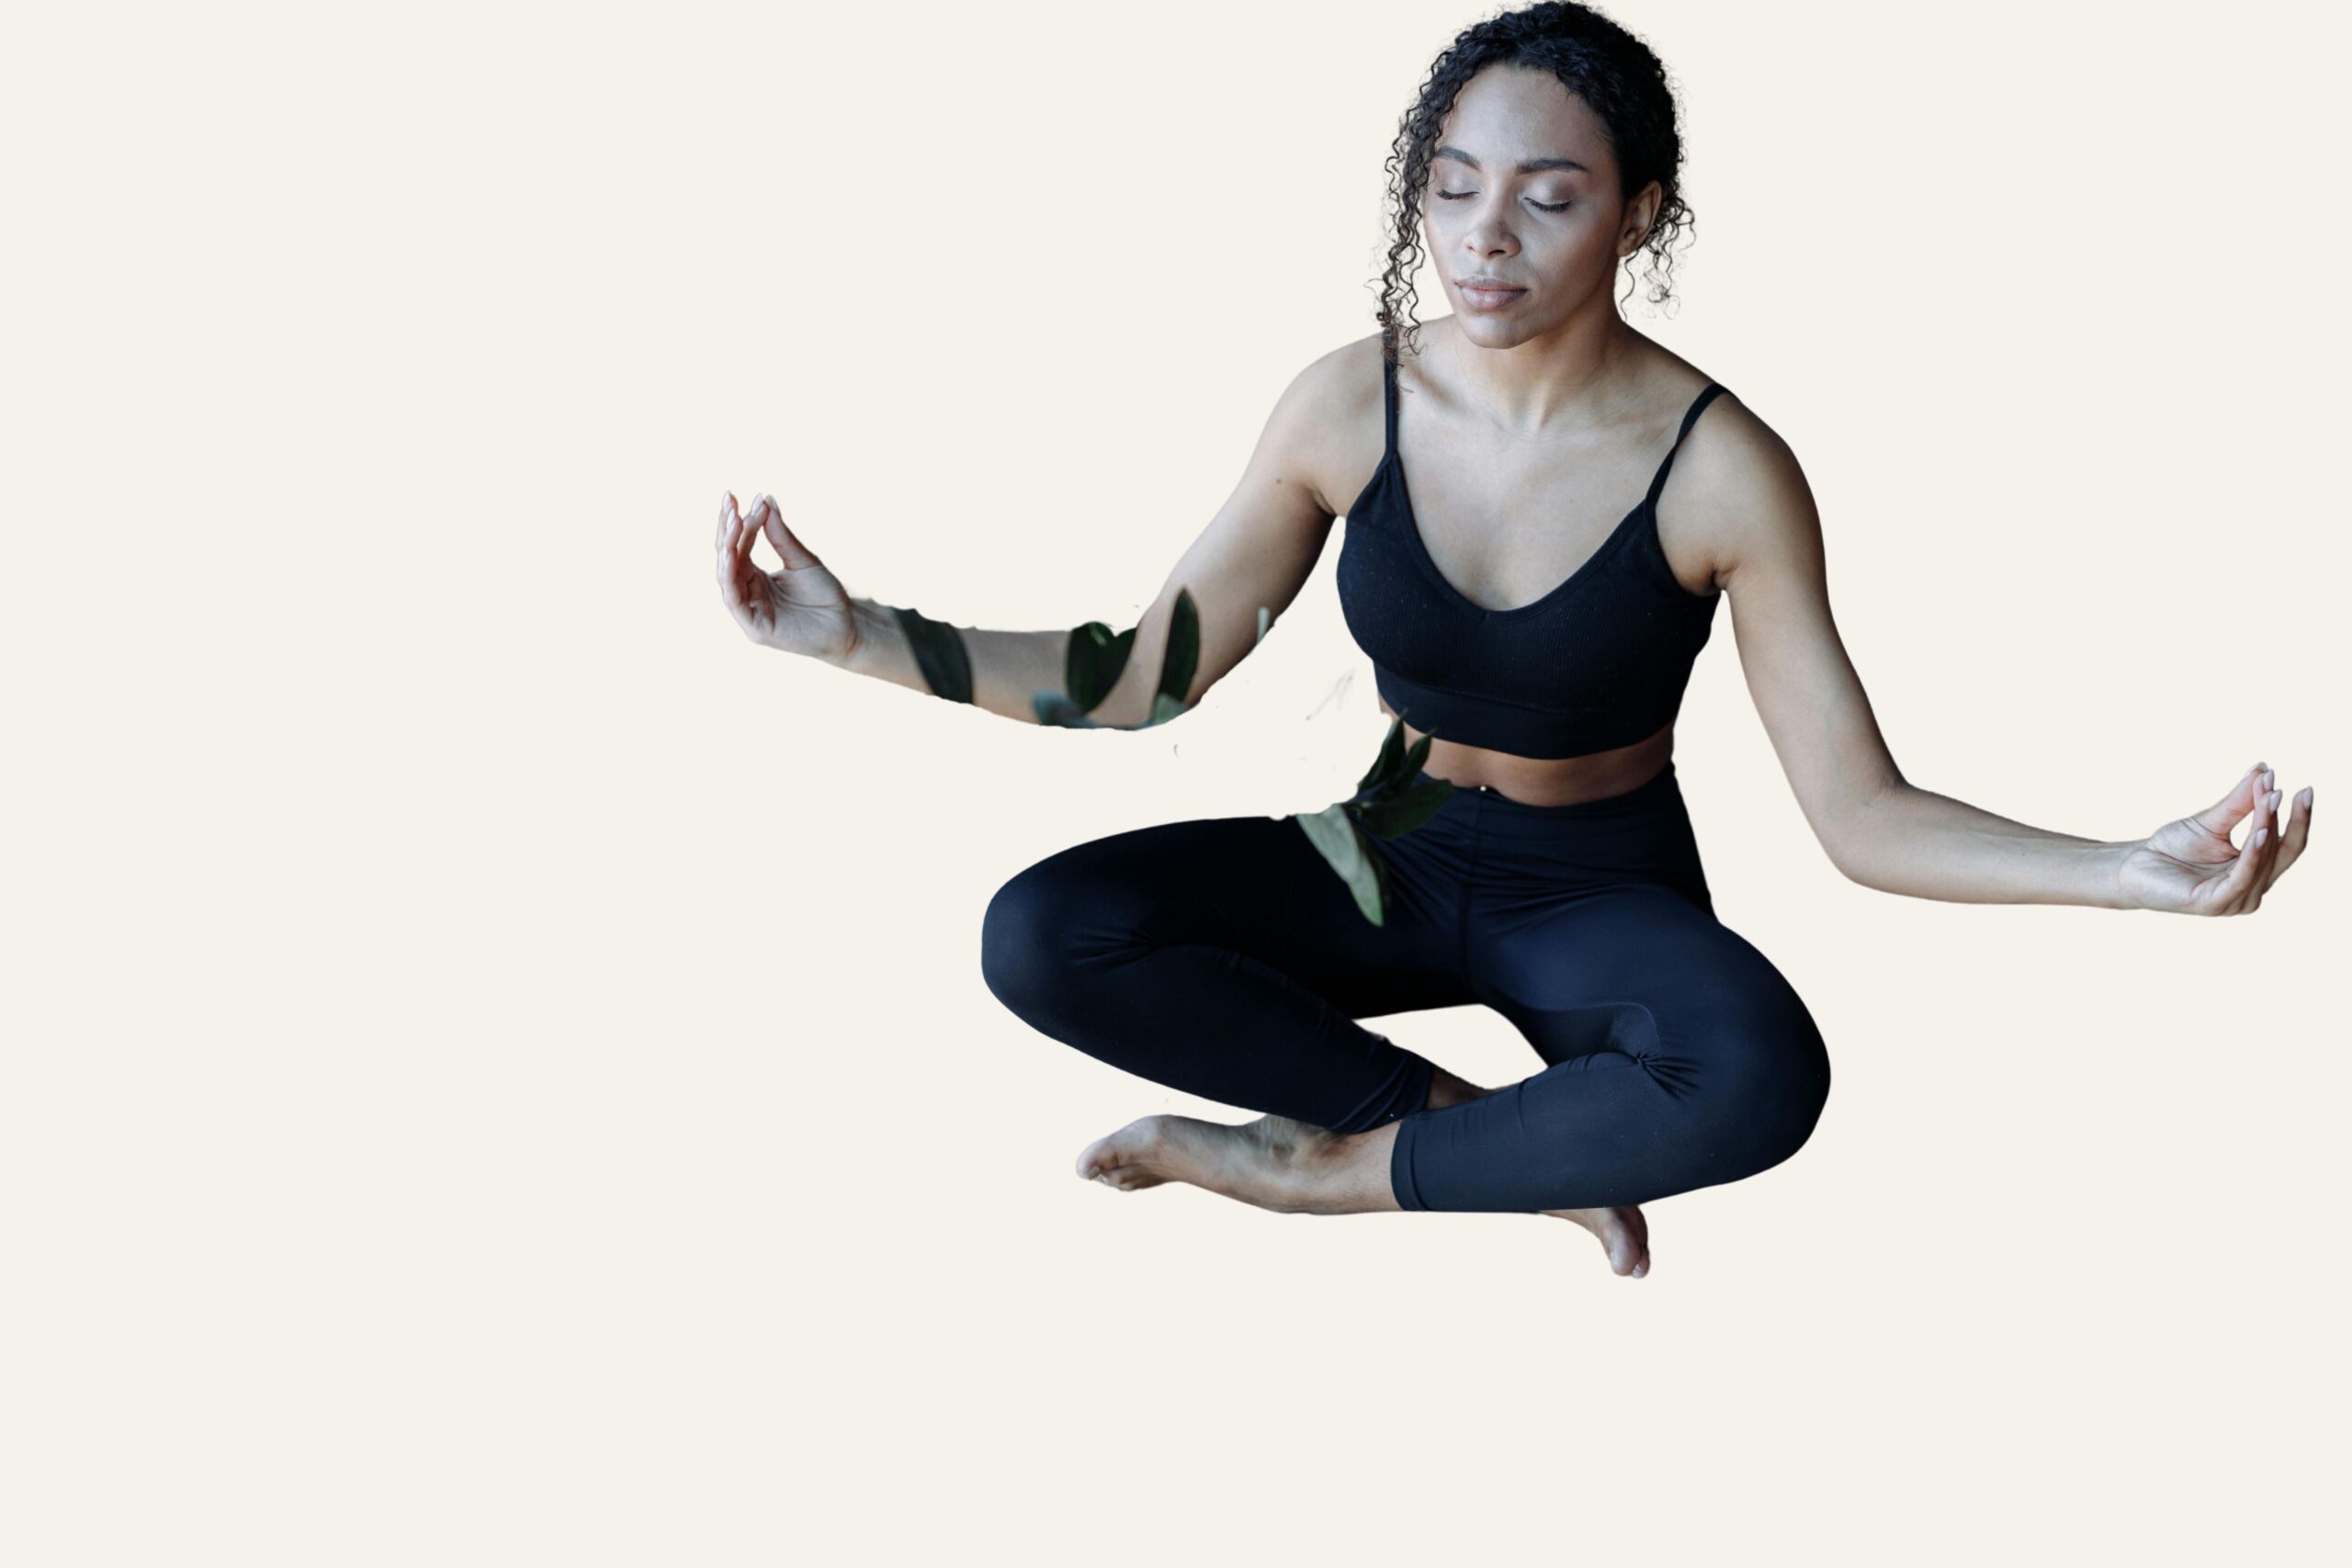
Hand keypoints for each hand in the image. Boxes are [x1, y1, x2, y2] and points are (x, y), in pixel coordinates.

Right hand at [714, 491, 858, 661]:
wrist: (847, 627)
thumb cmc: (825, 596)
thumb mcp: (802, 560)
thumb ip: (781, 536)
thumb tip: (766, 499)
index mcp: (755, 577)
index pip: (737, 547)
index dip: (739, 522)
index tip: (748, 496)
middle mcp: (747, 593)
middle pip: (726, 557)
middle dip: (726, 529)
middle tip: (730, 500)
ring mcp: (748, 612)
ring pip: (726, 576)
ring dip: (726, 547)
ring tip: (733, 520)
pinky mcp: (754, 629)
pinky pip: (733, 600)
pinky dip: (729, 576)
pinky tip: (730, 553)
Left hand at [2115, 762, 2312, 914]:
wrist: (2132, 866)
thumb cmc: (2172, 848)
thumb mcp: (2212, 821)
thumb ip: (2240, 801)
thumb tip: (2264, 769)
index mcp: (2256, 871)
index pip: (2288, 844)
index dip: (2299, 818)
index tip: (2306, 788)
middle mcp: (2252, 889)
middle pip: (2283, 852)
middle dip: (2289, 820)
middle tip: (2287, 788)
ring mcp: (2236, 900)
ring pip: (2264, 860)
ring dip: (2268, 827)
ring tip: (2270, 798)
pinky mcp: (2216, 903)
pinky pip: (2242, 878)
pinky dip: (2254, 855)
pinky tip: (2260, 832)